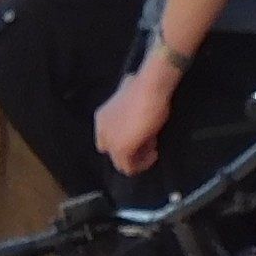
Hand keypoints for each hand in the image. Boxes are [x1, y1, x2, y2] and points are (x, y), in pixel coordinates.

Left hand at [95, 58, 174, 176]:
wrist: (150, 87)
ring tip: (153, 148)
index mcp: (102, 117)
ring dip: (138, 158)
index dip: (127, 140)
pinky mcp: (121, 149)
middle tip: (149, 143)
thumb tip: (130, 103)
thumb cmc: (144, 88)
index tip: (143, 135)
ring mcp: (110, 141)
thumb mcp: (130, 97)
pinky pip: (130, 168)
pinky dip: (143, 164)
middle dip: (131, 151)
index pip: (108, 140)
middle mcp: (102, 130)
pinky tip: (154, 154)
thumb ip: (126, 107)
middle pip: (114, 152)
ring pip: (121, 162)